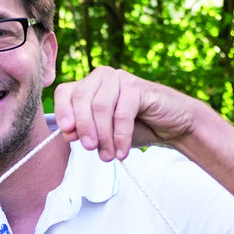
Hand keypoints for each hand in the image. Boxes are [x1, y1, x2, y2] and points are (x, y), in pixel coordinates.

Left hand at [53, 66, 195, 160]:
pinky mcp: (138, 87)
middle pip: (81, 98)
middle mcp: (102, 77)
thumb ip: (84, 132)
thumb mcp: (103, 134)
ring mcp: (120, 79)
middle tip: (90, 149)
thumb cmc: (134, 128)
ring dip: (103, 136)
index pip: (65, 92)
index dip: (62, 111)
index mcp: (89, 85)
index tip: (66, 132)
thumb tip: (67, 133)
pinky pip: (122, 114)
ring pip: (100, 107)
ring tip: (108, 156)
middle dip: (84, 127)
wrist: (171, 126)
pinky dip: (120, 136)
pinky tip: (122, 152)